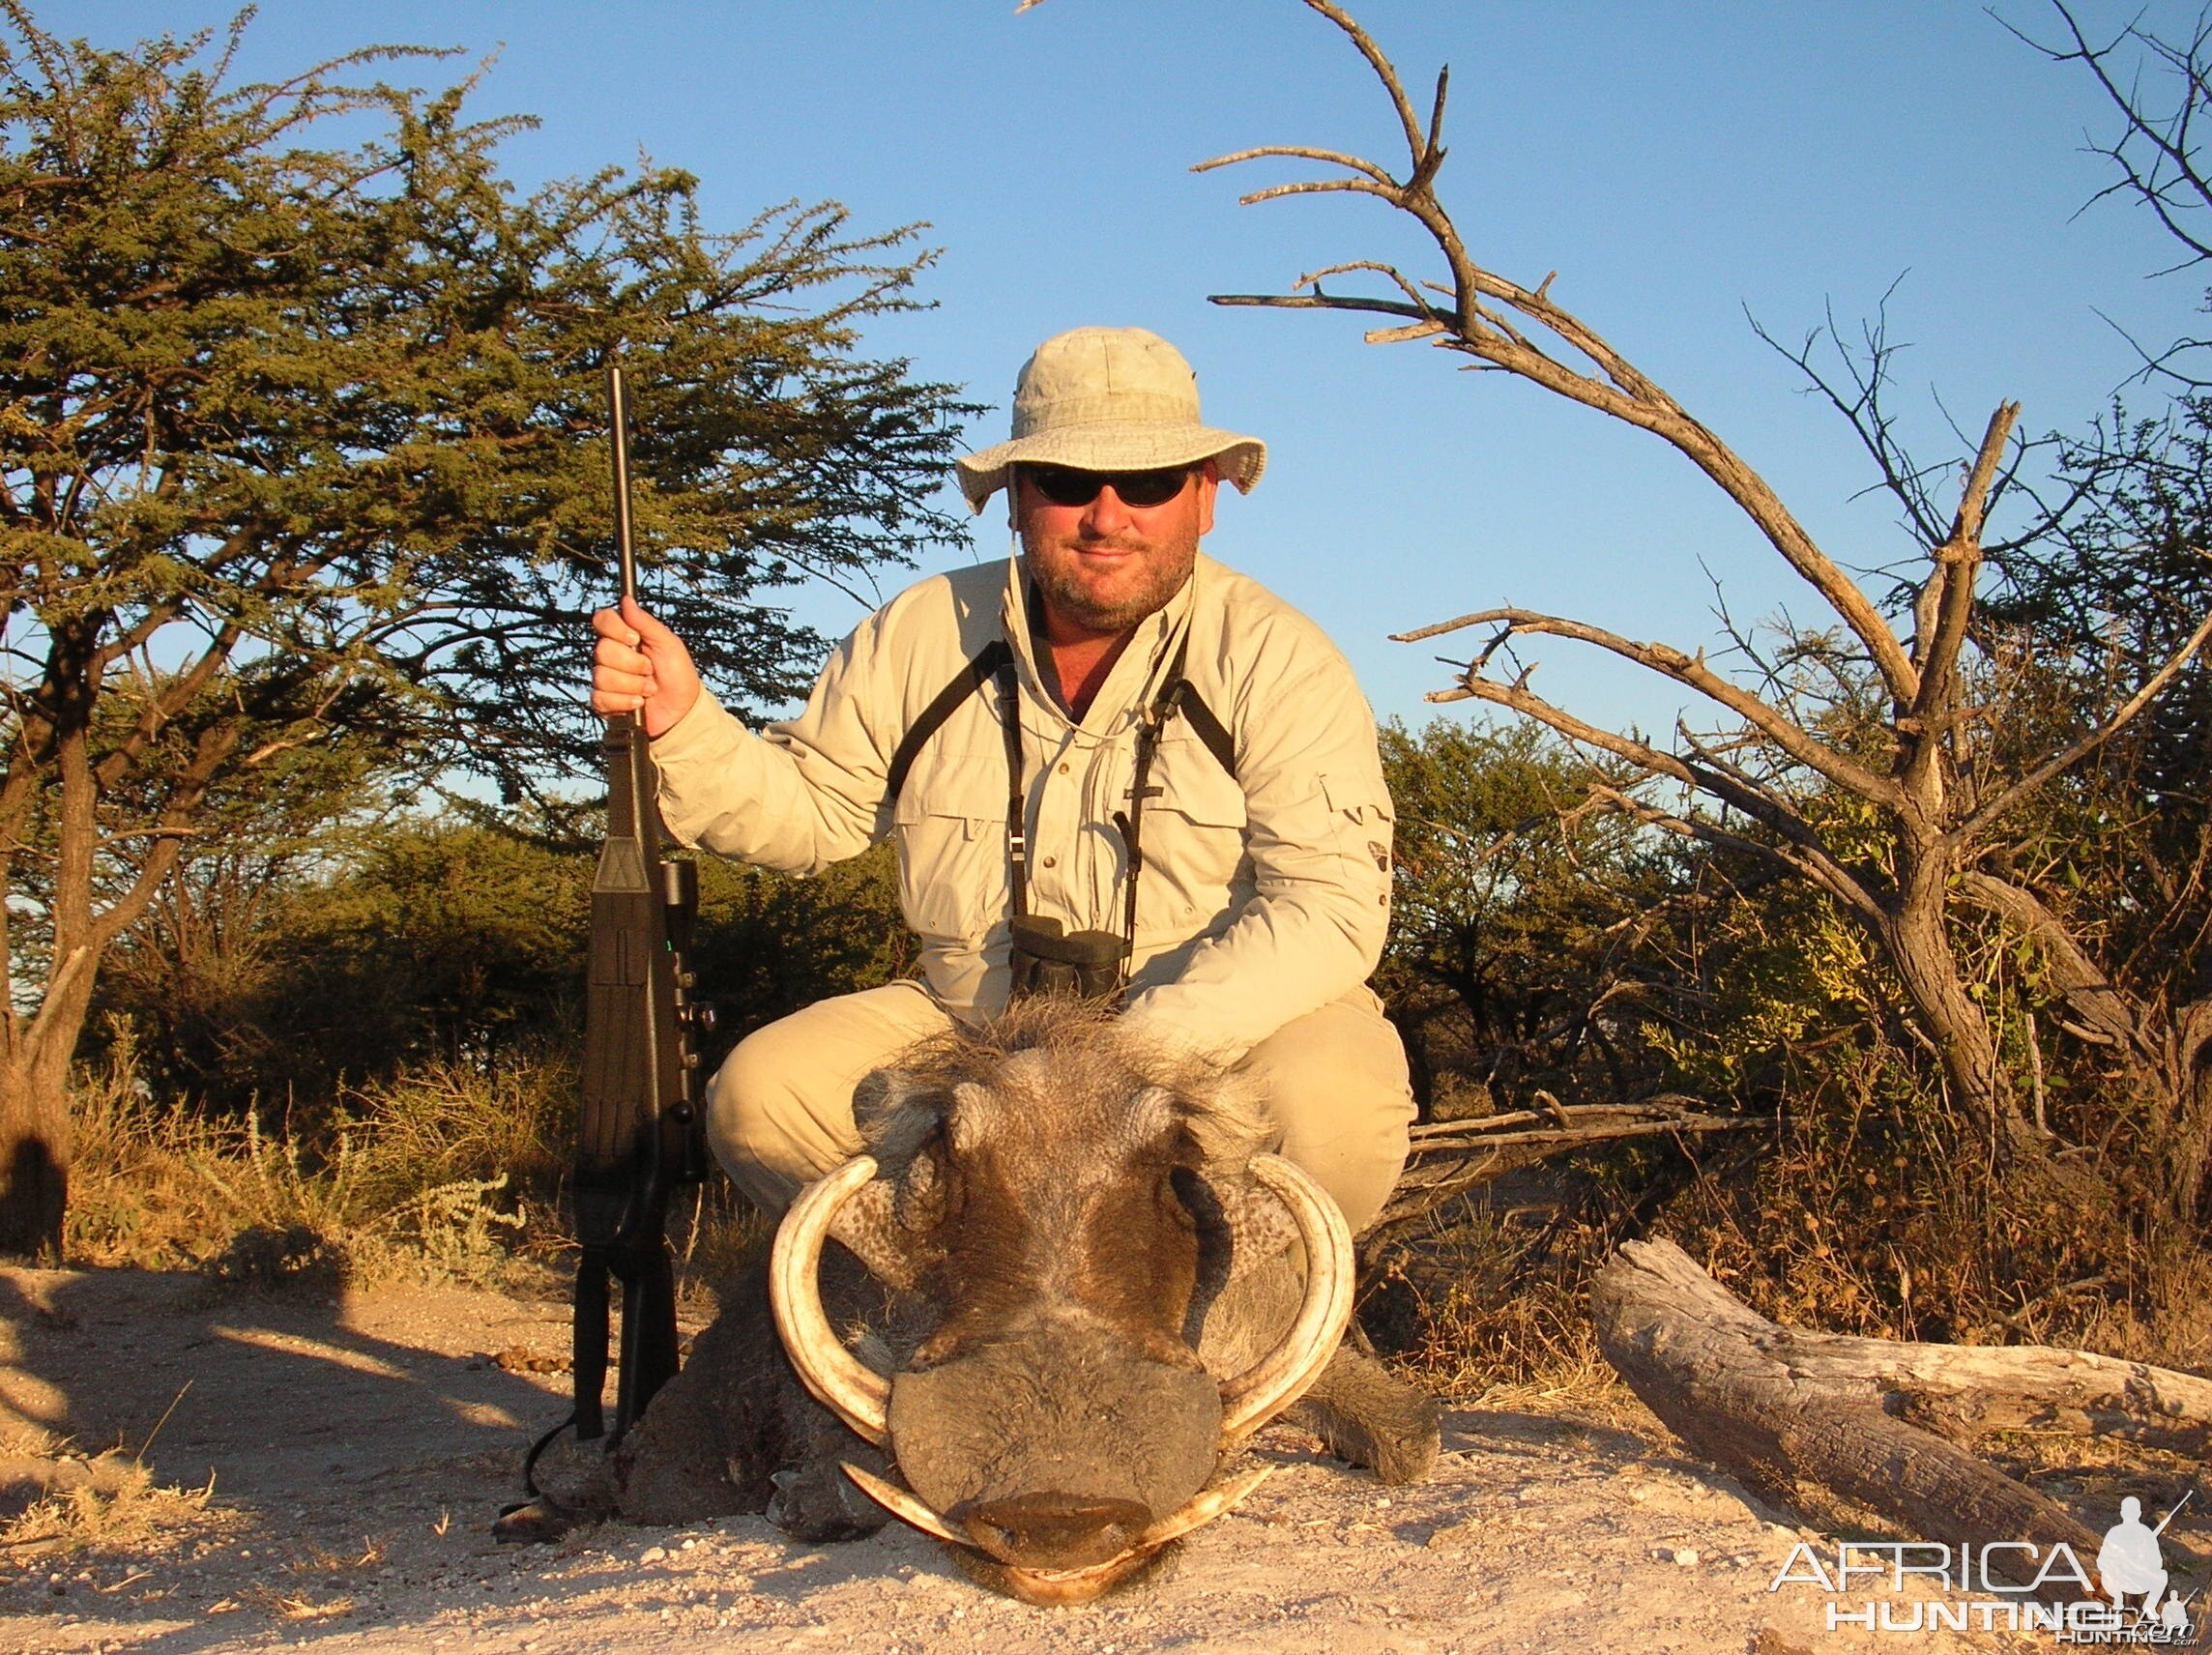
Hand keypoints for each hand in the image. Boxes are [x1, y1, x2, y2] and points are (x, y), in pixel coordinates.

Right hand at [591, 596, 701, 738]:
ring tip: (649, 689)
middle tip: (650, 669)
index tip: (635, 639)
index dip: (615, 629)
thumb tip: (626, 599)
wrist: (682, 711)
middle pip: (602, 650)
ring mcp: (605, 679)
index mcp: (625, 637)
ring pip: (602, 676)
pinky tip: (639, 703)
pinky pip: (601, 698)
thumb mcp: (669, 644)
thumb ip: (646, 623)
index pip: (602, 620)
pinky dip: (625, 702)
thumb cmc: (678, 676)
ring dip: (633, 685)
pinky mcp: (603, 702)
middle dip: (632, 663)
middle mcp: (611, 655)